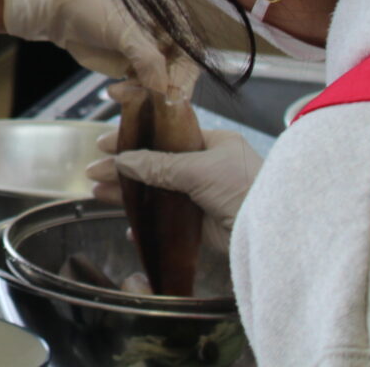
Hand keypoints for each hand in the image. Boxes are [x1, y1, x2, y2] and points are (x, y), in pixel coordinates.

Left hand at [2, 0, 186, 94]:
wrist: (56, 11)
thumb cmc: (90, 7)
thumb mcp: (123, 30)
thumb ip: (148, 59)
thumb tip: (166, 91)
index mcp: (171, 19)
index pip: (191, 53)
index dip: (185, 76)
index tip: (172, 95)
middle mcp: (164, 38)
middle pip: (179, 73)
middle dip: (163, 91)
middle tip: (152, 103)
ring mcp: (147, 55)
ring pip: (160, 85)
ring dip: (143, 94)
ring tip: (119, 92)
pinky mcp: (130, 68)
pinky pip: (141, 89)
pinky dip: (131, 95)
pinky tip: (113, 92)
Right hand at [87, 124, 259, 251]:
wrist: (273, 234)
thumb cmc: (245, 189)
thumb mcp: (199, 169)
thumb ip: (159, 166)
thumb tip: (124, 161)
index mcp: (213, 144)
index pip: (165, 135)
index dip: (135, 138)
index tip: (107, 142)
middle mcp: (208, 166)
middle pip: (155, 163)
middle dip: (124, 167)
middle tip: (95, 170)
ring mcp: (203, 195)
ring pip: (157, 190)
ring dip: (128, 192)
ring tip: (98, 193)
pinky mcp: (202, 224)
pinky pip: (166, 219)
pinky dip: (147, 222)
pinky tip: (129, 226)